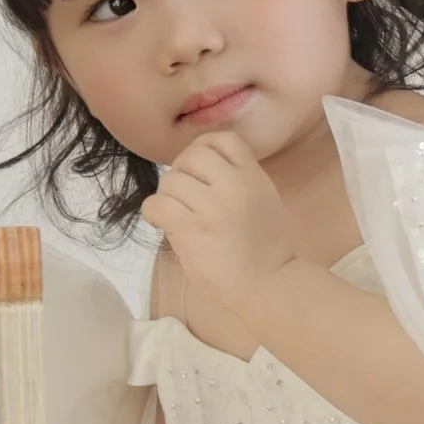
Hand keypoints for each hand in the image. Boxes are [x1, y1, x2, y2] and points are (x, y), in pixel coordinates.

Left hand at [140, 131, 296, 316]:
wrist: (268, 284)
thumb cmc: (266, 247)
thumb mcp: (264, 198)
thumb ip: (240, 178)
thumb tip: (202, 167)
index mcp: (253, 176)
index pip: (222, 139)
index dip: (204, 148)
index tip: (200, 170)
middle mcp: (233, 186)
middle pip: (191, 156)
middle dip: (182, 172)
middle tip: (185, 196)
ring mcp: (212, 207)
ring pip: (171, 180)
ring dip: (168, 196)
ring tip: (177, 213)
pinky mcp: (191, 229)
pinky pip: (157, 204)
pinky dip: (154, 211)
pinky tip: (163, 222)